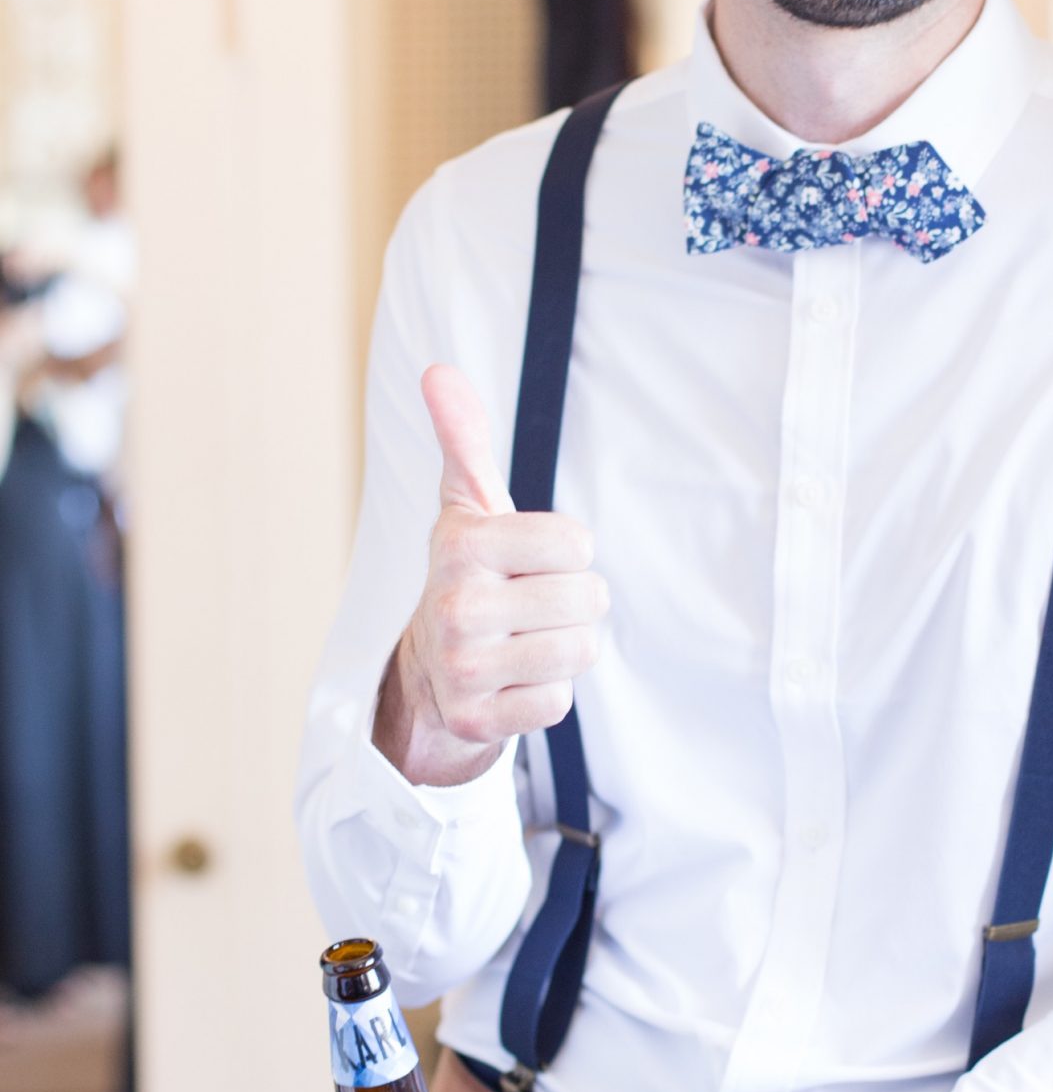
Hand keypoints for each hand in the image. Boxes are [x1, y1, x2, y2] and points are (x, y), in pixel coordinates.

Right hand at [373, 363, 608, 786]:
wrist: (426, 667)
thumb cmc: (468, 574)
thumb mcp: (466, 505)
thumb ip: (464, 439)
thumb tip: (439, 371)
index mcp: (462, 545)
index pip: (578, 543)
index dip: (566, 551)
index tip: (528, 559)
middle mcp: (457, 607)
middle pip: (588, 599)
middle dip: (573, 601)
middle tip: (531, 603)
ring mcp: (465, 668)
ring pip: (579, 650)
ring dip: (565, 645)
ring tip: (526, 638)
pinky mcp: (478, 720)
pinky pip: (558, 701)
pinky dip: (546, 692)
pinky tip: (513, 679)